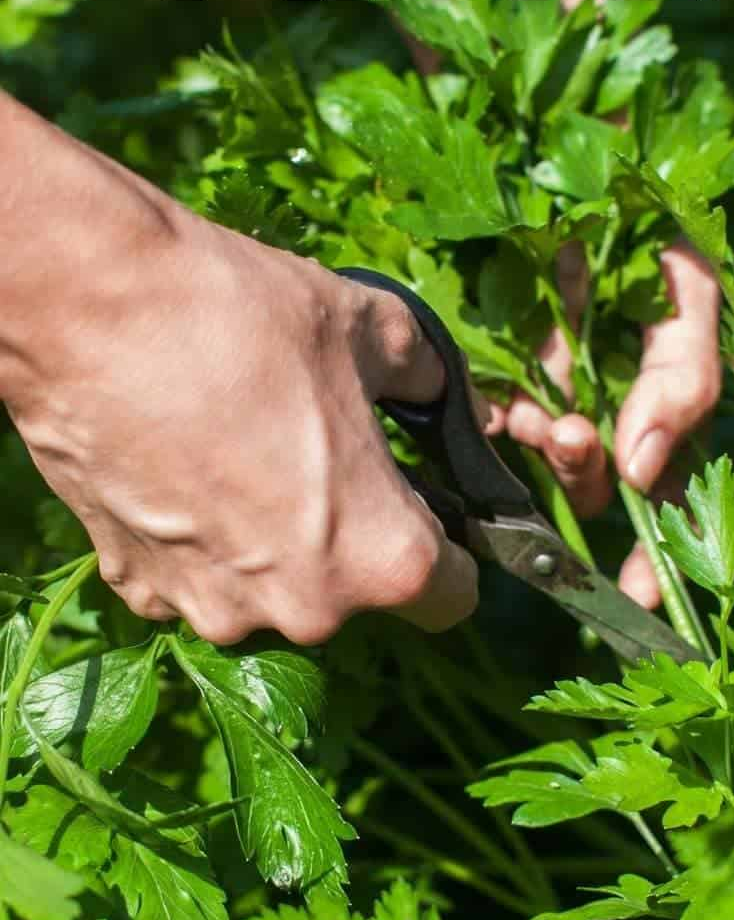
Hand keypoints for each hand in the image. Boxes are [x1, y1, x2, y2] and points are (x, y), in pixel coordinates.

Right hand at [0, 104, 476, 644]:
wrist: (93, 308)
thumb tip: (443, 393)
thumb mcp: (369, 330)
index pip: (453, 596)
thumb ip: (426, 378)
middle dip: (353, 536)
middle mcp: (304, 610)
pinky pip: (200, 578)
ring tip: (246, 450)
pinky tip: (187, 466)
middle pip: (356, 593)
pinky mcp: (139, 589)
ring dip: (275, 542)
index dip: (453, 548)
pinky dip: (204, 540)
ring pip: (274, 591)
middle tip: (324, 454)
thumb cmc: (248, 319)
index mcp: (383, 559)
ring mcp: (212, 609)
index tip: (427, 508)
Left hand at [491, 242, 721, 608]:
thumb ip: (681, 380)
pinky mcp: (490, 359)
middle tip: (566, 437)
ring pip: (547, 447)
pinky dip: (492, 412)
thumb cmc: (644, 209)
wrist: (565, 144)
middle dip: (582, 471)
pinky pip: (491, 407)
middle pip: (604, 475)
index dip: (665, 553)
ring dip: (541, 442)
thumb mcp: (690, 286)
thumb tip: (638, 479)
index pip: (678, 492)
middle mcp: (614, 397)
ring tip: (535, 408)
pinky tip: (494, 399)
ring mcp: (553, 381)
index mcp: (666, 392)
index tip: (640, 596)